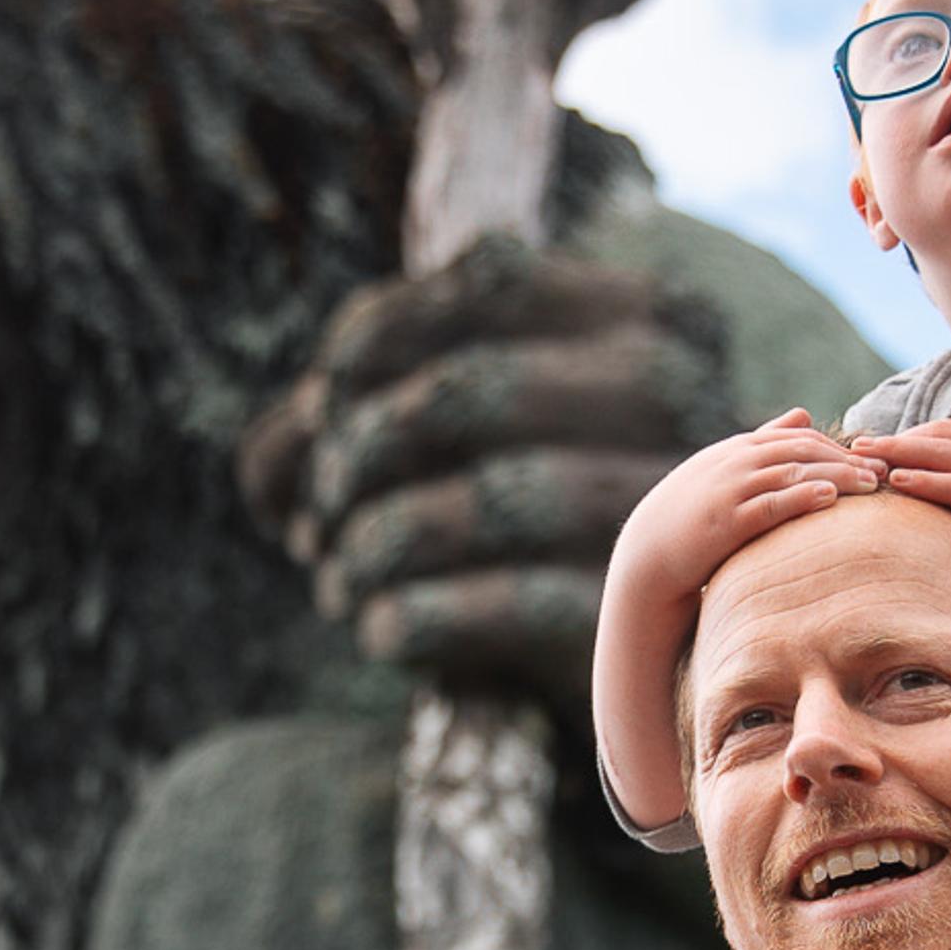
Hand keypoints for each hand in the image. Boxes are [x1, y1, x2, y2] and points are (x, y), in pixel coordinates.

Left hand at [237, 238, 737, 719]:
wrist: (663, 663)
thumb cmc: (549, 526)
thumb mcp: (473, 437)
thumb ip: (364, 405)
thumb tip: (274, 460)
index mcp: (646, 316)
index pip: (483, 286)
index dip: (373, 341)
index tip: (320, 407)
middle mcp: (676, 395)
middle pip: (469, 392)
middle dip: (359, 458)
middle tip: (316, 519)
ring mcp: (676, 507)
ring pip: (489, 498)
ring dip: (375, 546)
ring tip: (338, 583)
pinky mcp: (647, 618)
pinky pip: (510, 605)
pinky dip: (415, 618)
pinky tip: (381, 630)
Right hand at [609, 409, 880, 609]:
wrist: (648, 556)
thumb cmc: (690, 517)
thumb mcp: (726, 470)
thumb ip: (765, 442)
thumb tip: (805, 414)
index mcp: (738, 450)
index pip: (797, 438)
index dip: (836, 447)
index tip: (870, 460)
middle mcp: (735, 462)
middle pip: (801, 451)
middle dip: (846, 459)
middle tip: (884, 471)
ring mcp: (729, 490)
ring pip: (792, 473)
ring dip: (836, 476)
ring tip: (872, 485)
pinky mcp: (725, 521)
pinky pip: (770, 504)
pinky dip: (802, 497)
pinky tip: (830, 499)